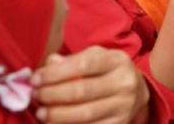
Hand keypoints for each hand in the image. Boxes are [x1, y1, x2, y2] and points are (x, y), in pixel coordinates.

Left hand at [32, 47, 149, 123]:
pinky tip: (55, 123)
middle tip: (36, 96)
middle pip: (82, 91)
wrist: (137, 91)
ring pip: (85, 114)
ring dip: (57, 115)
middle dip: (52, 95)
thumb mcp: (96, 57)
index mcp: (117, 61)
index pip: (84, 65)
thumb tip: (49, 64)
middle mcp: (124, 83)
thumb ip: (72, 60)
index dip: (56, 73)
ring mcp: (124, 106)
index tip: (35, 79)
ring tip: (41, 112)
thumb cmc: (108, 71)